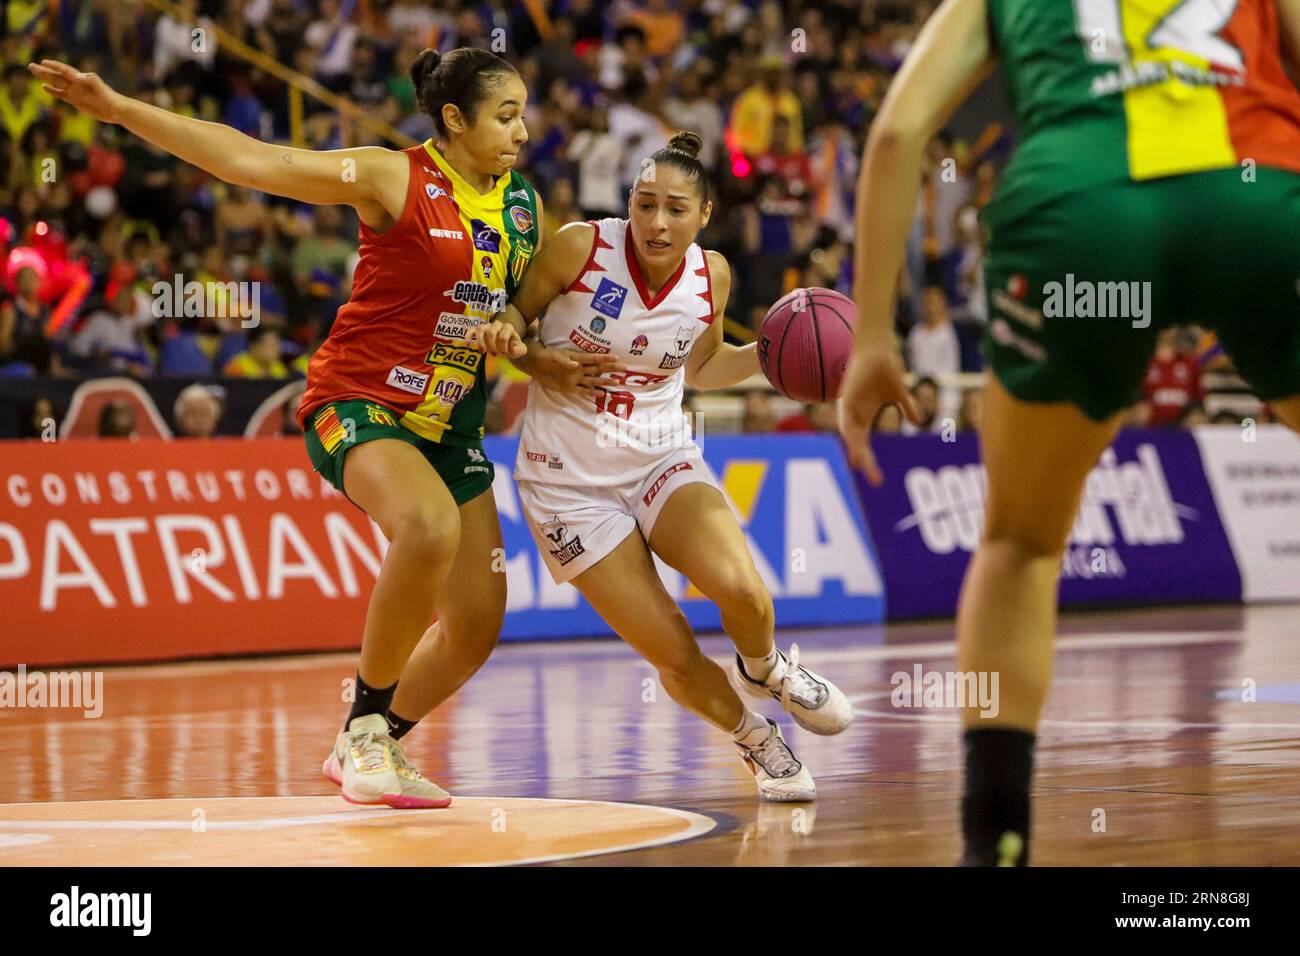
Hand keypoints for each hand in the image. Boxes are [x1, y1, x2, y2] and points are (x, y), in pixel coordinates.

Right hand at [29, 60, 123, 123]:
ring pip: (57, 83)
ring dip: (46, 78)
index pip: (65, 71)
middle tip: (31, 65)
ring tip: (34, 72)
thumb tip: (78, 77)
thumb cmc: (111, 99)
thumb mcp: (102, 89)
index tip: (44, 62)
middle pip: (57, 75)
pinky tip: (44, 87)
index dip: (55, 66)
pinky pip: (62, 95)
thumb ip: (92, 81)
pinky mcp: (76, 101)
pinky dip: (53, 91)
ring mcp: (76, 92)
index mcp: (82, 79)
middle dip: (45, 71)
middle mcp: (76, 84)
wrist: (117, 110)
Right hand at [466, 319, 526, 358]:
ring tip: (483, 352)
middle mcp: (497, 325)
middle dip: (492, 346)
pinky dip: (469, 336)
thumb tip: (512, 350)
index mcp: (508, 328)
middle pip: (491, 332)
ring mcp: (488, 327)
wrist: (508, 346)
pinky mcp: (479, 331)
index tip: (504, 353)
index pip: (503, 335)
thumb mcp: (520, 350)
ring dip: (481, 342)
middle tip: (495, 354)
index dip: (503, 346)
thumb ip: (520, 350)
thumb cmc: (514, 347)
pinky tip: (468, 345)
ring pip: (480, 329)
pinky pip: (471, 330)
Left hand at [529, 348, 623, 399]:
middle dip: (611, 368)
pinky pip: (582, 391)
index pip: (593, 358)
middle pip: (597, 369)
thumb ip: (564, 361)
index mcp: (576, 358)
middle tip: (624, 368)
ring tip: (617, 382)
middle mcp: (578, 368)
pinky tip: (601, 394)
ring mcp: (574, 378)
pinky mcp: (568, 387)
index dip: (605, 358)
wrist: (534, 363)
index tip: (617, 357)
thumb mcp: (553, 356)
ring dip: (604, 381)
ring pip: (593, 380)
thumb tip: (576, 364)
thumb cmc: (544, 355)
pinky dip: (591, 393)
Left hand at [836, 346, 921, 485]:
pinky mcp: (847, 398)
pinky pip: (847, 418)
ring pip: (850, 435)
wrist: (877, 350)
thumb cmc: (885, 370)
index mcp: (862, 418)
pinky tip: (854, 441)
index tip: (877, 479)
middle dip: (865, 462)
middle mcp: (853, 416)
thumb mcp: (900, 394)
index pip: (863, 446)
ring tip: (863, 466)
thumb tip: (919, 423)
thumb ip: (908, 408)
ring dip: (856, 450)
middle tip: (876, 481)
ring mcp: (848, 408)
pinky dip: (849, 431)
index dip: (868, 462)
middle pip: (856, 445)